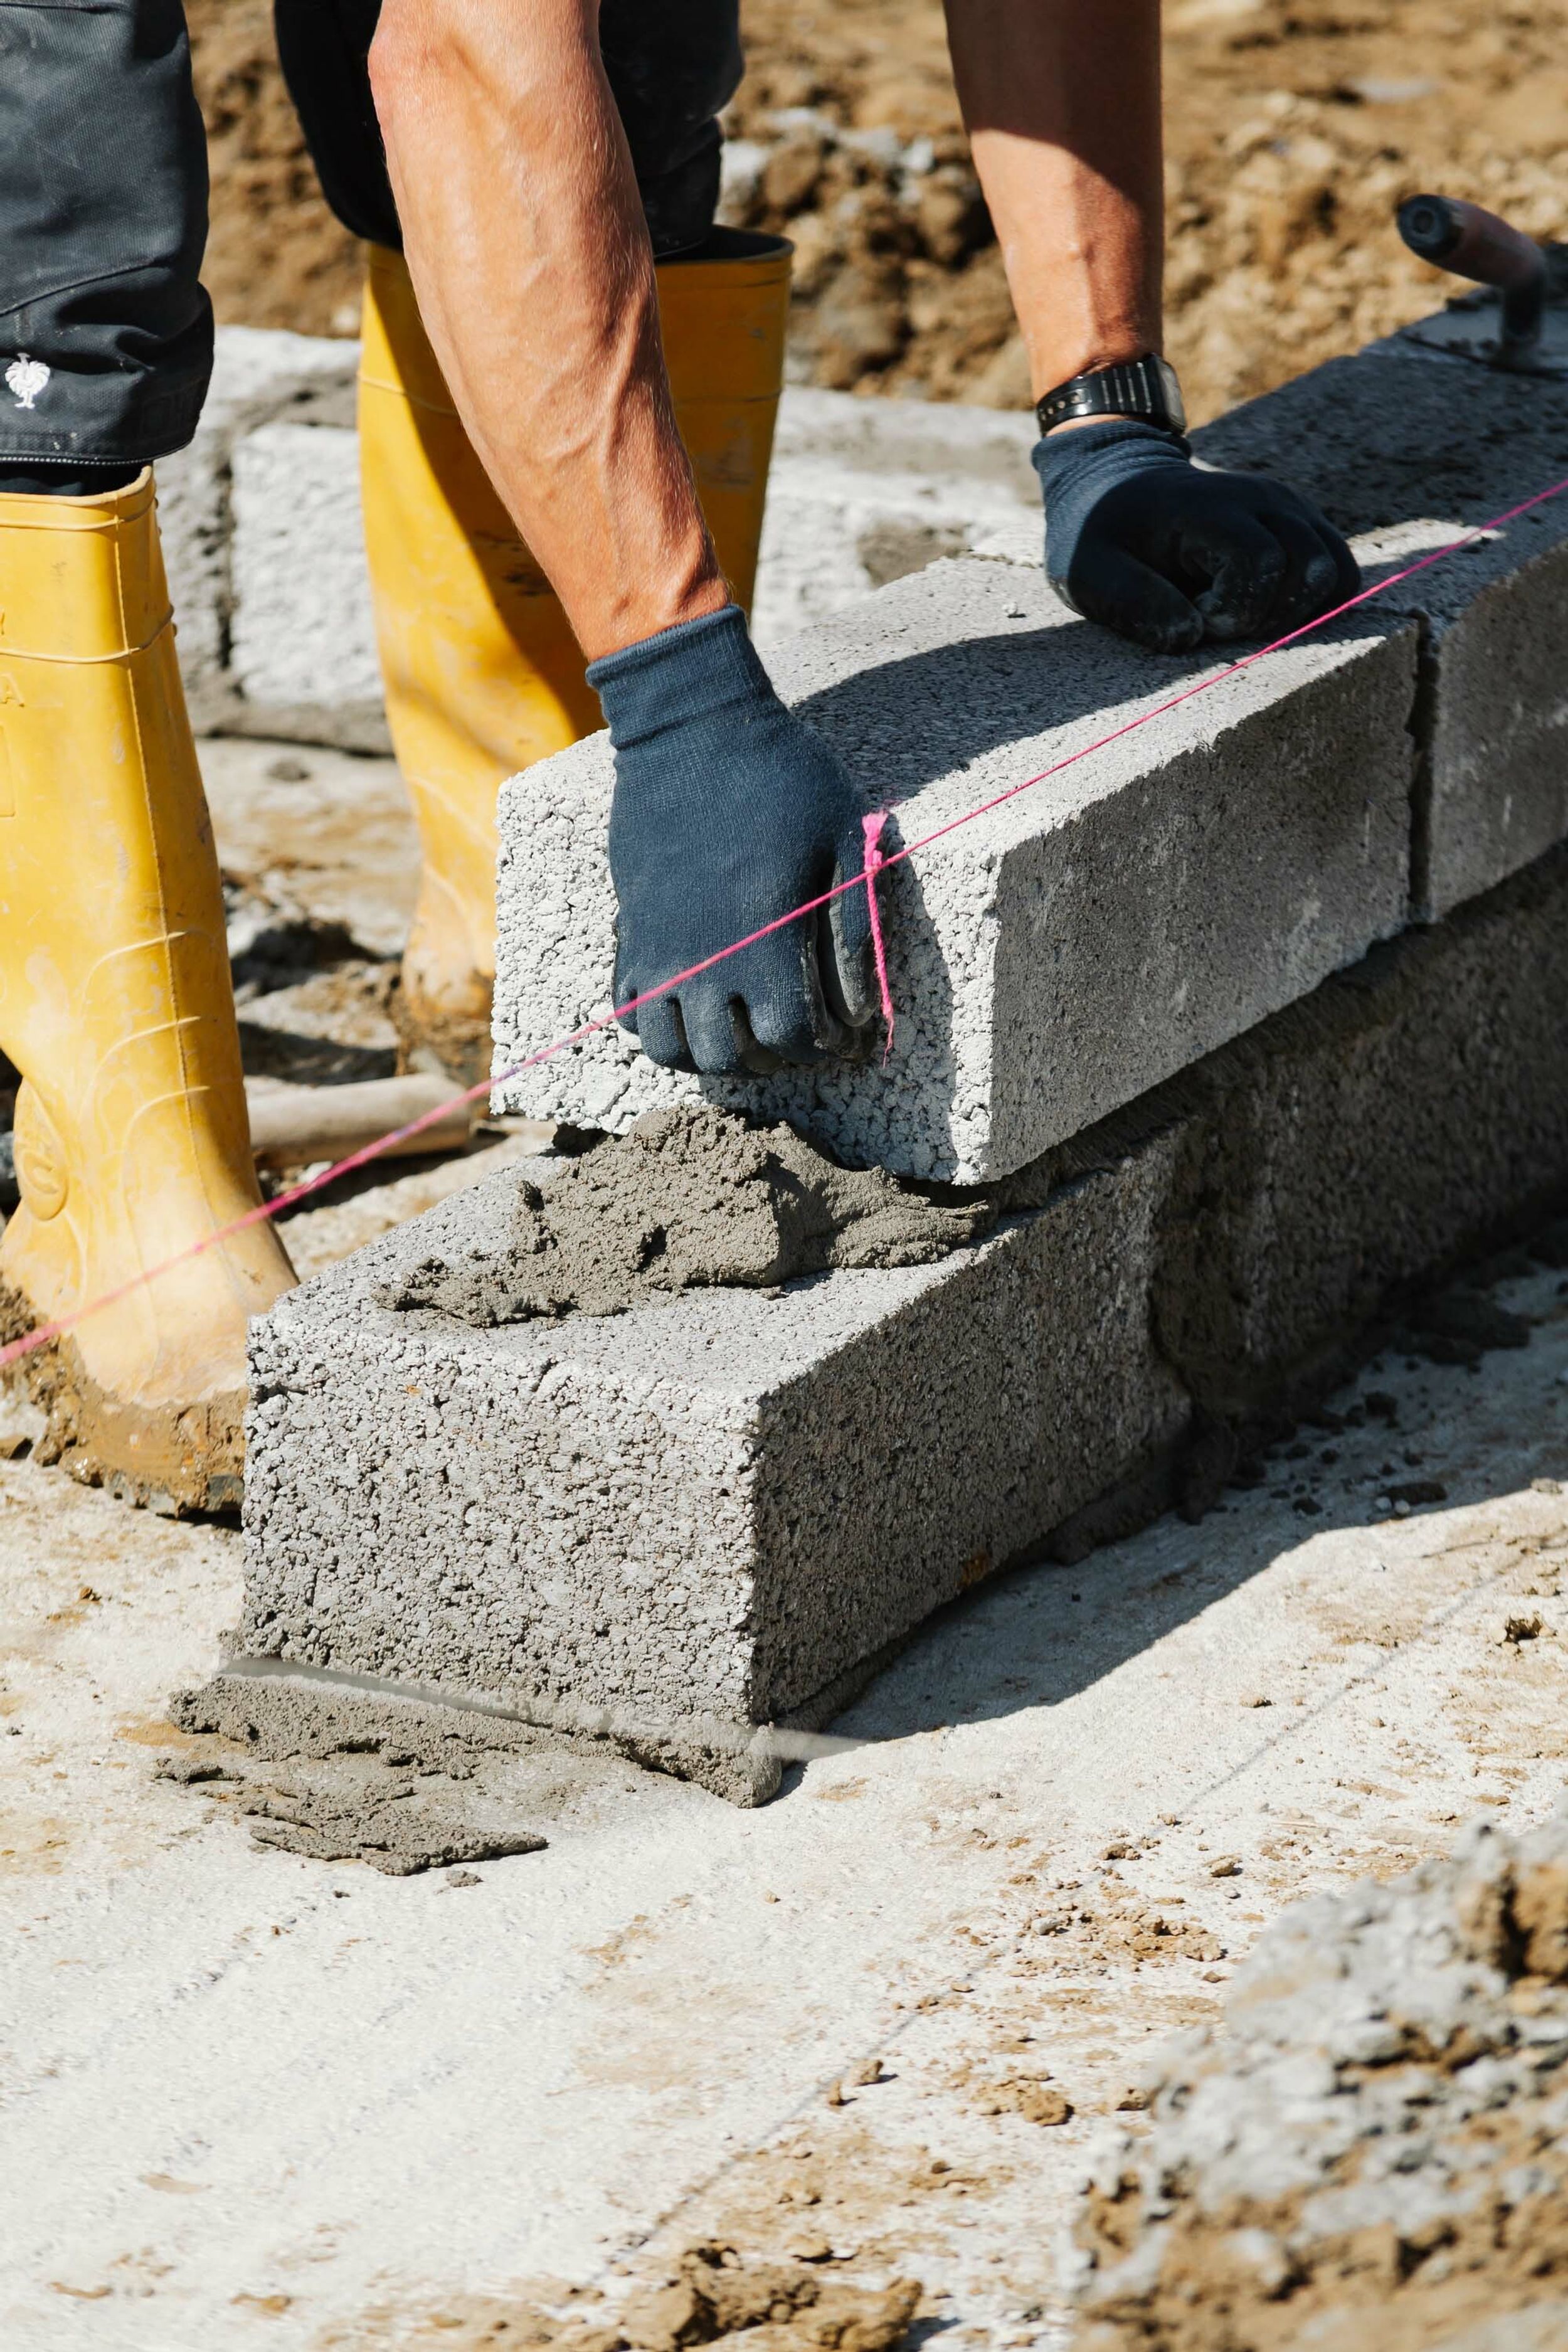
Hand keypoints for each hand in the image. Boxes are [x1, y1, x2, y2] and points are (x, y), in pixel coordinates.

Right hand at [591, 606, 876, 1074]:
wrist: (692, 727)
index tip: (842, 1031)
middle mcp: (704, 958)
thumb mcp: (845, 843)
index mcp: (764, 941)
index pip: (794, 1039)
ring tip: (739, 1026)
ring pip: (671, 1049)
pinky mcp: (631, 930)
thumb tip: (863, 1012)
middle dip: (772, 1055)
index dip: (826, 1046)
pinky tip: (693, 1000)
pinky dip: (659, 1024)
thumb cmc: (783, 778)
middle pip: (731, 1057)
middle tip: (793, 1027)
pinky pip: (629, 1011)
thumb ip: (856, 933)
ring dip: (709, 1052)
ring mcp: (659, 948)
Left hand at [1034, 419, 1360, 654]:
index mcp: (1210, 508)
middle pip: (1312, 569)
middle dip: (1270, 615)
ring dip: (1297, 611)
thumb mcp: (1091, 571)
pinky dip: (1315, 600)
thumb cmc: (1103, 536)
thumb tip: (1190, 636)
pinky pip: (1339, 569)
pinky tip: (1271, 609)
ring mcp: (1289, 508)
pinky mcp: (1302, 523)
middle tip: (1222, 620)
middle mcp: (1263, 500)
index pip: (1261, 563)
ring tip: (1246, 614)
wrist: (1119, 488)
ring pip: (1336, 572)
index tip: (1197, 617)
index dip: (1235, 609)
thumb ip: (1132, 602)